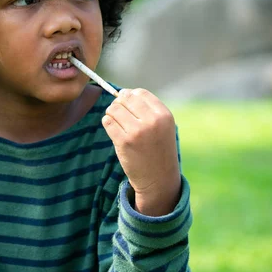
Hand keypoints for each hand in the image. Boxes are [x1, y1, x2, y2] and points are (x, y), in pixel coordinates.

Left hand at [102, 88, 180, 215]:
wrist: (159, 178)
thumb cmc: (158, 149)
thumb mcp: (163, 126)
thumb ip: (147, 109)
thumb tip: (122, 93)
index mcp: (164, 115)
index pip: (140, 93)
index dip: (130, 96)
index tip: (128, 106)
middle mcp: (152, 121)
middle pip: (125, 98)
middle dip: (119, 105)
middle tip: (122, 116)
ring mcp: (137, 131)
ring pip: (113, 109)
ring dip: (112, 114)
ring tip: (119, 125)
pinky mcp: (124, 142)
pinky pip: (107, 122)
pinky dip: (108, 123)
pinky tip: (115, 131)